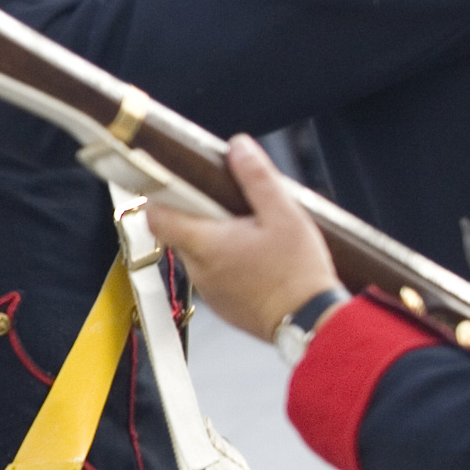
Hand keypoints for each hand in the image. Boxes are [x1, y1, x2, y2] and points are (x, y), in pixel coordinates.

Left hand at [143, 135, 341, 341]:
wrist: (313, 322)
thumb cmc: (299, 272)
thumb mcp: (285, 214)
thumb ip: (257, 178)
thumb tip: (238, 147)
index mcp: (204, 244)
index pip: (157, 216)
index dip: (161, 195)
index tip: (174, 182)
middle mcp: (198, 269)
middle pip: (182, 231)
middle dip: (204, 215)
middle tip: (236, 206)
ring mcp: (209, 290)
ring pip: (201, 253)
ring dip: (219, 239)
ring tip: (255, 234)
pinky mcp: (223, 304)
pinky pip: (216, 274)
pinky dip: (230, 262)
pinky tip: (260, 259)